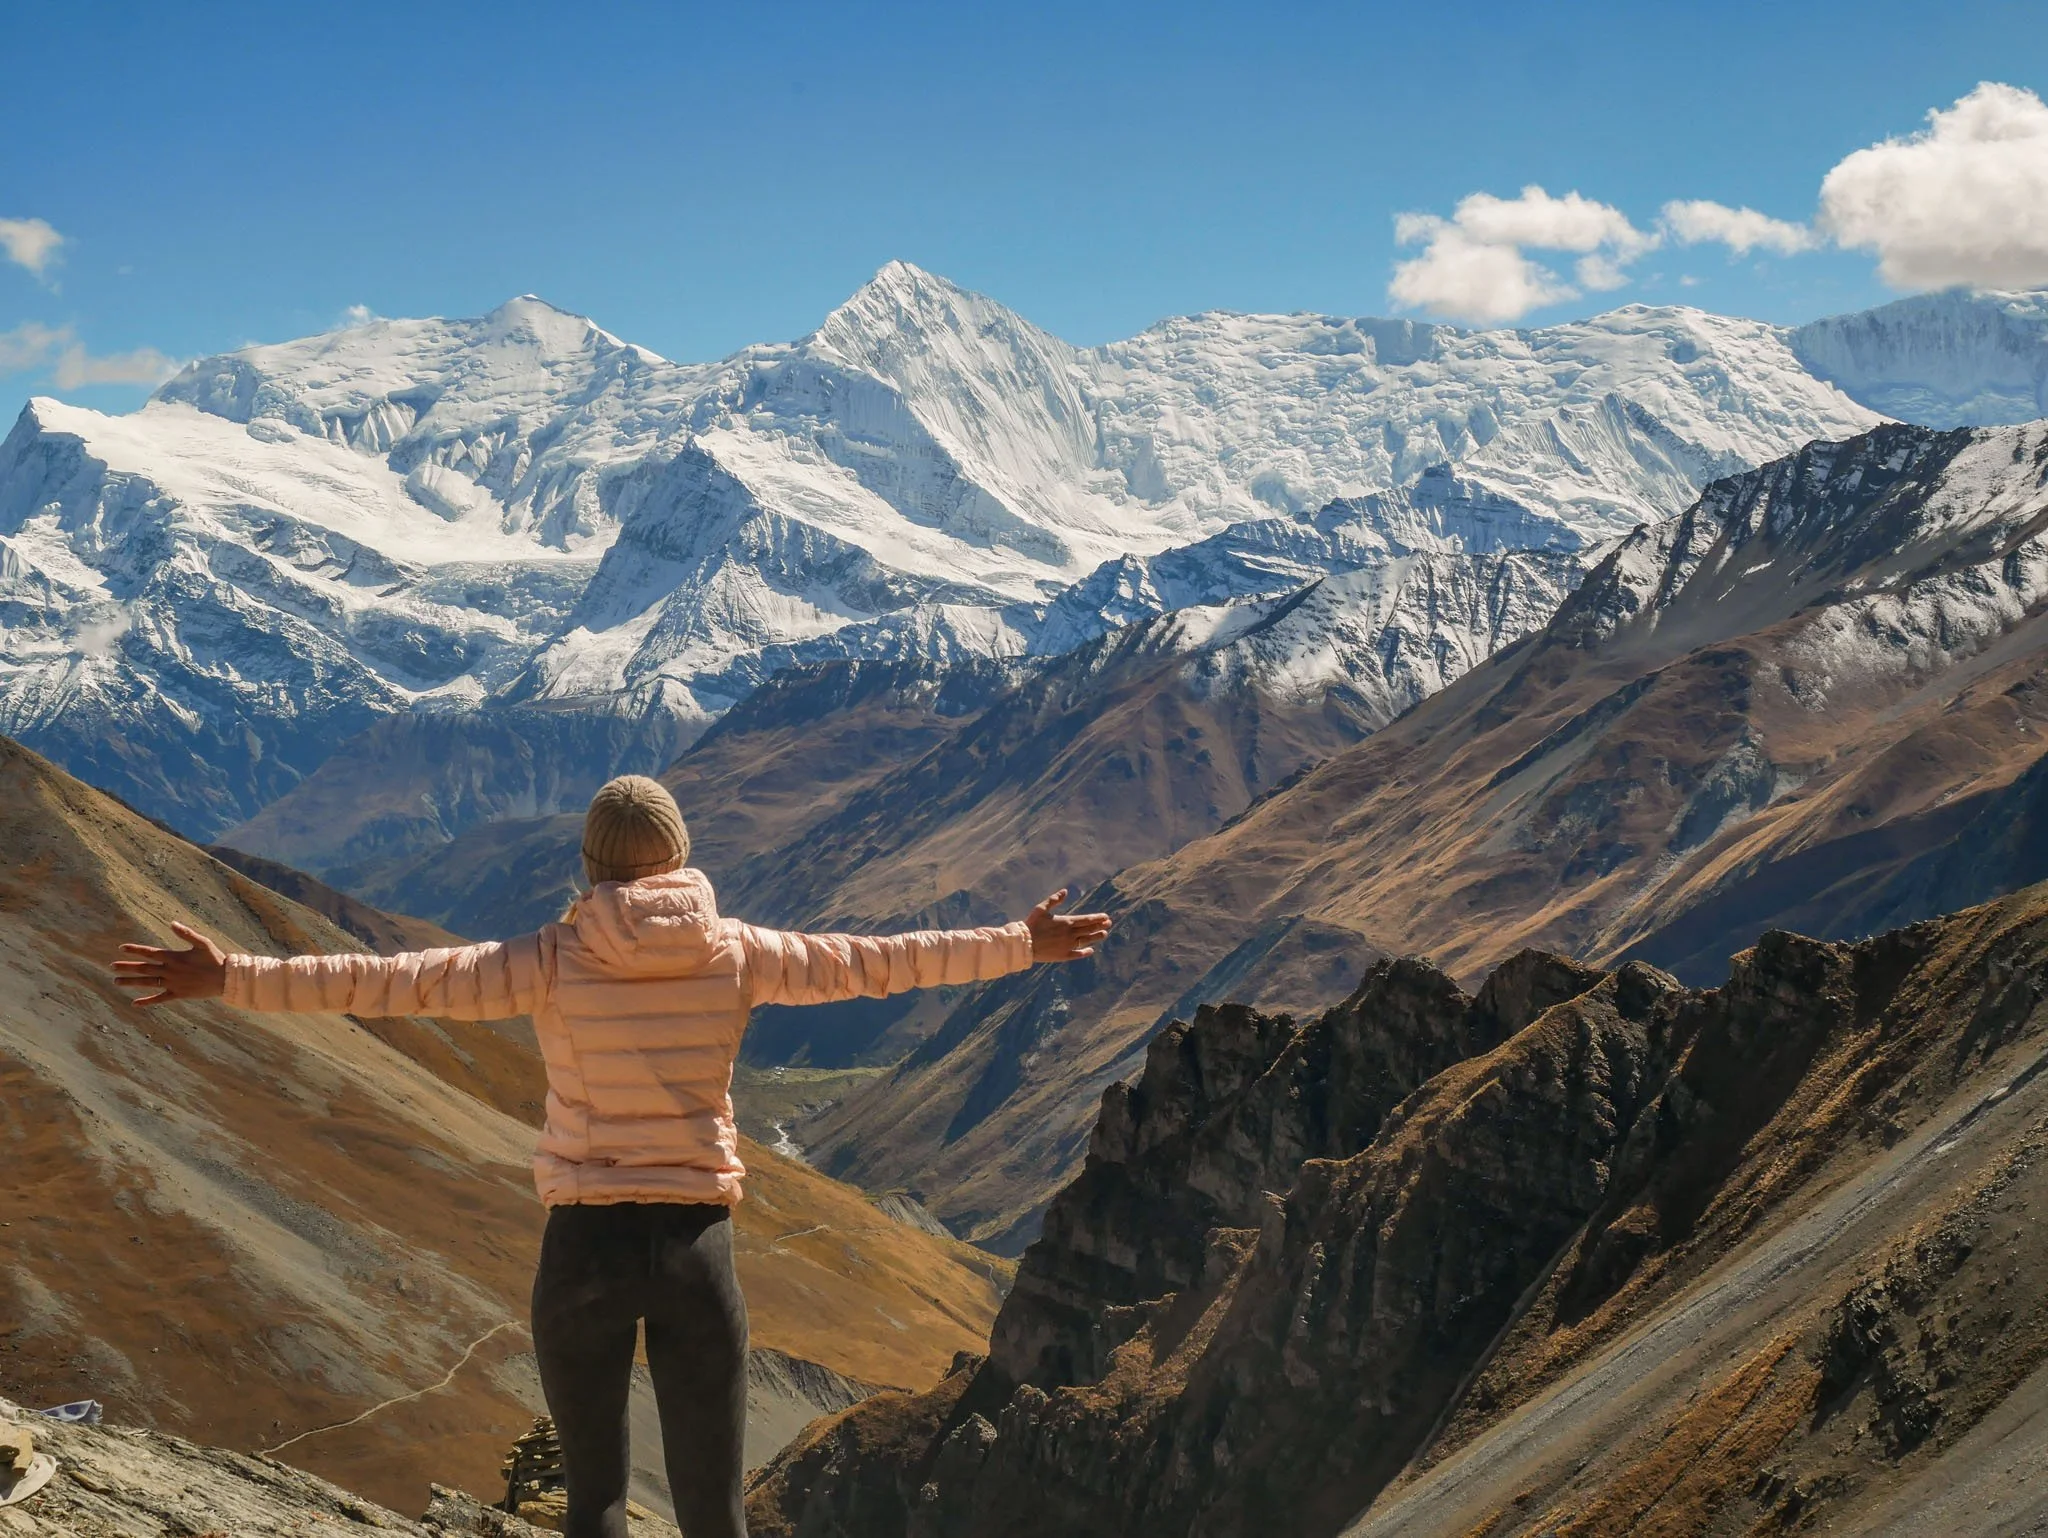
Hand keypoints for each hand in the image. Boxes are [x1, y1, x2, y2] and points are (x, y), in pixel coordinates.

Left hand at [114, 923, 228, 1005]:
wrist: (225, 979)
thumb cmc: (215, 958)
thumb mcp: (203, 942)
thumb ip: (186, 933)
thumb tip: (172, 922)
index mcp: (174, 957)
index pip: (150, 953)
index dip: (135, 950)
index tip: (121, 948)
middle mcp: (170, 971)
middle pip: (144, 968)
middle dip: (126, 967)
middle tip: (112, 966)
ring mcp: (173, 983)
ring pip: (147, 983)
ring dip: (131, 982)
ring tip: (116, 981)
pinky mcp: (178, 994)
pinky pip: (160, 998)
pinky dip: (147, 1001)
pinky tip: (135, 1003)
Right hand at [1024, 889, 1111, 963]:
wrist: (1024, 944)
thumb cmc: (1032, 924)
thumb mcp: (1041, 908)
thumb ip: (1054, 899)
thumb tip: (1065, 891)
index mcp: (1066, 922)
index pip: (1087, 920)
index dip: (1097, 918)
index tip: (1106, 917)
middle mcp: (1070, 934)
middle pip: (1089, 929)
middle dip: (1100, 926)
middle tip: (1109, 924)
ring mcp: (1068, 945)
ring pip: (1086, 941)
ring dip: (1096, 937)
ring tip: (1104, 934)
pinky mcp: (1063, 955)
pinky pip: (1078, 954)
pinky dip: (1085, 952)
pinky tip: (1091, 950)